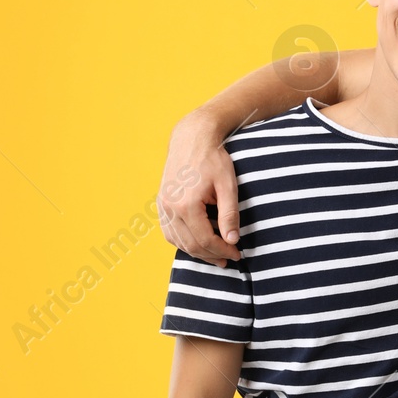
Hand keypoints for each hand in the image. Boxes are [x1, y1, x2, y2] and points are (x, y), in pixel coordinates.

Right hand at [159, 110, 241, 264]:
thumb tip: (232, 240)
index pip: (205, 239)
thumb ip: (230, 214)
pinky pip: (169, 232)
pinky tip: (197, 243)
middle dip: (211, 255)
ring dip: (197, 252)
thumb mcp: (228, 185)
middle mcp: (170, 208)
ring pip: (178, 241)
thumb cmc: (213, 159)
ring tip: (215, 256)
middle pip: (191, 244)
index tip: (236, 254)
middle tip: (228, 259)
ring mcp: (163, 206)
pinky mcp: (161, 203)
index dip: (223, 250)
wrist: (192, 138)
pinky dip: (182, 242)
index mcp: (187, 205)